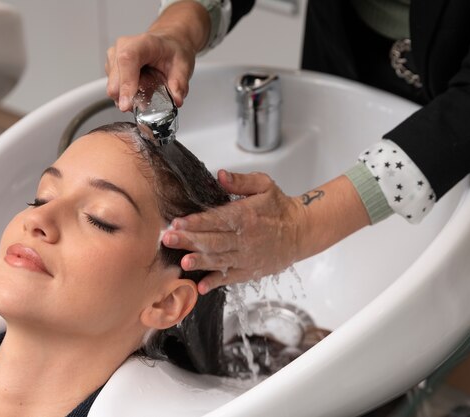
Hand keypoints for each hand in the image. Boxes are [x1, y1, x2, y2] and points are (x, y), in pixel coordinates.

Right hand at [105, 1, 209, 111]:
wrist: (168, 44)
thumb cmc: (172, 51)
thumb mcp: (183, 66)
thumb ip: (180, 84)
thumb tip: (176, 100)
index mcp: (142, 43)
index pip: (127, 60)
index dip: (125, 84)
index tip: (127, 105)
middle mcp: (123, 47)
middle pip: (116, 81)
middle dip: (131, 97)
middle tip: (151, 92)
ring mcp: (114, 58)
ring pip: (114, 88)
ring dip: (131, 95)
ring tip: (148, 85)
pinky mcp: (111, 68)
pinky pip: (115, 90)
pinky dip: (128, 93)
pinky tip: (140, 85)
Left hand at [162, 170, 305, 293]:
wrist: (301, 232)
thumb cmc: (279, 207)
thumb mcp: (264, 185)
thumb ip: (241, 181)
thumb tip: (220, 175)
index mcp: (246, 215)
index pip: (217, 219)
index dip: (196, 222)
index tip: (178, 222)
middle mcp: (246, 238)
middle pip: (213, 240)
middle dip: (189, 241)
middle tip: (168, 240)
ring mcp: (247, 257)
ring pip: (219, 260)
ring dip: (200, 262)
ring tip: (183, 263)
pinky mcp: (250, 271)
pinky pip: (230, 278)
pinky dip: (216, 282)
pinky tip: (201, 286)